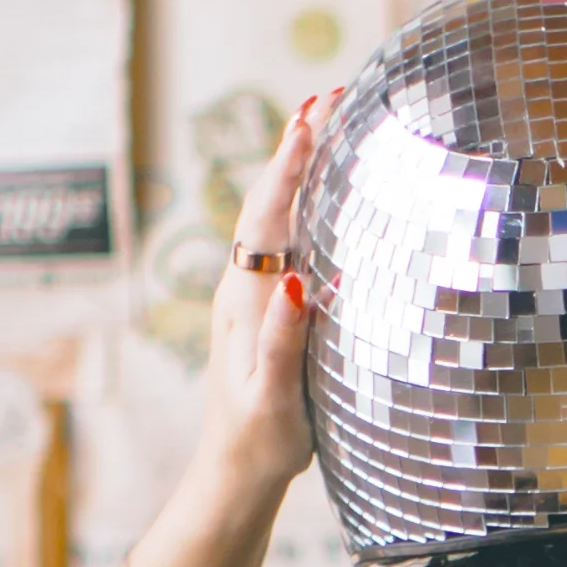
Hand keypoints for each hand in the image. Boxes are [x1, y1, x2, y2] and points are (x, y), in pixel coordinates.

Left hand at [198, 98, 321, 498]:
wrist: (237, 472)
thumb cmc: (259, 439)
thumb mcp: (272, 395)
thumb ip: (280, 339)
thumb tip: (294, 281)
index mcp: (246, 300)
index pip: (268, 216)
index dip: (289, 165)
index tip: (311, 117)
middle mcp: (247, 287)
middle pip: (271, 201)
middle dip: (298, 146)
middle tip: (329, 95)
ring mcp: (256, 294)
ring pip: (278, 215)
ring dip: (301, 167)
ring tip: (325, 121)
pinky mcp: (269, 307)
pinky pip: (289, 238)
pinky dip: (307, 203)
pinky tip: (328, 194)